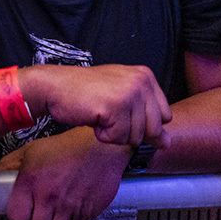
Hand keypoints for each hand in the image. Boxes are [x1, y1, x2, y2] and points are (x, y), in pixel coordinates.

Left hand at [0, 129, 129, 219]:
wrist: (100, 147)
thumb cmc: (67, 147)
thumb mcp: (31, 150)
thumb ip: (10, 164)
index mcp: (31, 181)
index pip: (16, 217)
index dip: (17, 219)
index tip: (20, 216)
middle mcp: (49, 196)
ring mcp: (68, 207)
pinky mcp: (86, 213)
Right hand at [24, 63, 171, 147]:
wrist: (53, 86)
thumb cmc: (84, 92)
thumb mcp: (121, 100)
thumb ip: (145, 118)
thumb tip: (167, 143)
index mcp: (145, 76)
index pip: (165, 116)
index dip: (143, 123)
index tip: (122, 113)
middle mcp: (141, 81)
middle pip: (154, 129)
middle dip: (130, 131)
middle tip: (109, 115)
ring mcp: (129, 93)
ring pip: (136, 137)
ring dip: (115, 133)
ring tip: (100, 114)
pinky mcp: (115, 106)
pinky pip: (118, 138)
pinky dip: (103, 135)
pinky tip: (94, 118)